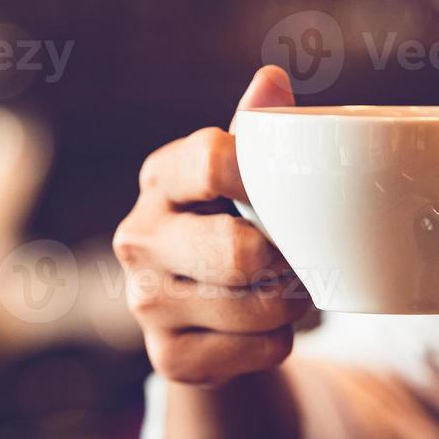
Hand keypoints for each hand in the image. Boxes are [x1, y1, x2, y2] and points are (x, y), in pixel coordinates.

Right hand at [114, 66, 310, 386]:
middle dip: (287, 260)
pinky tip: (262, 328)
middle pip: (240, 252)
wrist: (198, 316)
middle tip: (300, 258)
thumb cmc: (229, 222)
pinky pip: (261, 351)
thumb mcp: (240, 175)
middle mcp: (139, 239)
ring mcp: (146, 304)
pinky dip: (278, 342)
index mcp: (159, 177)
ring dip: (292, 304)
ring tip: (287, 290)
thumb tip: (272, 80)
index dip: (262, 175)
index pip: (214, 161)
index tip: (288, 188)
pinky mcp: (168, 359)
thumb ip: (258, 130)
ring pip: (258, 307)